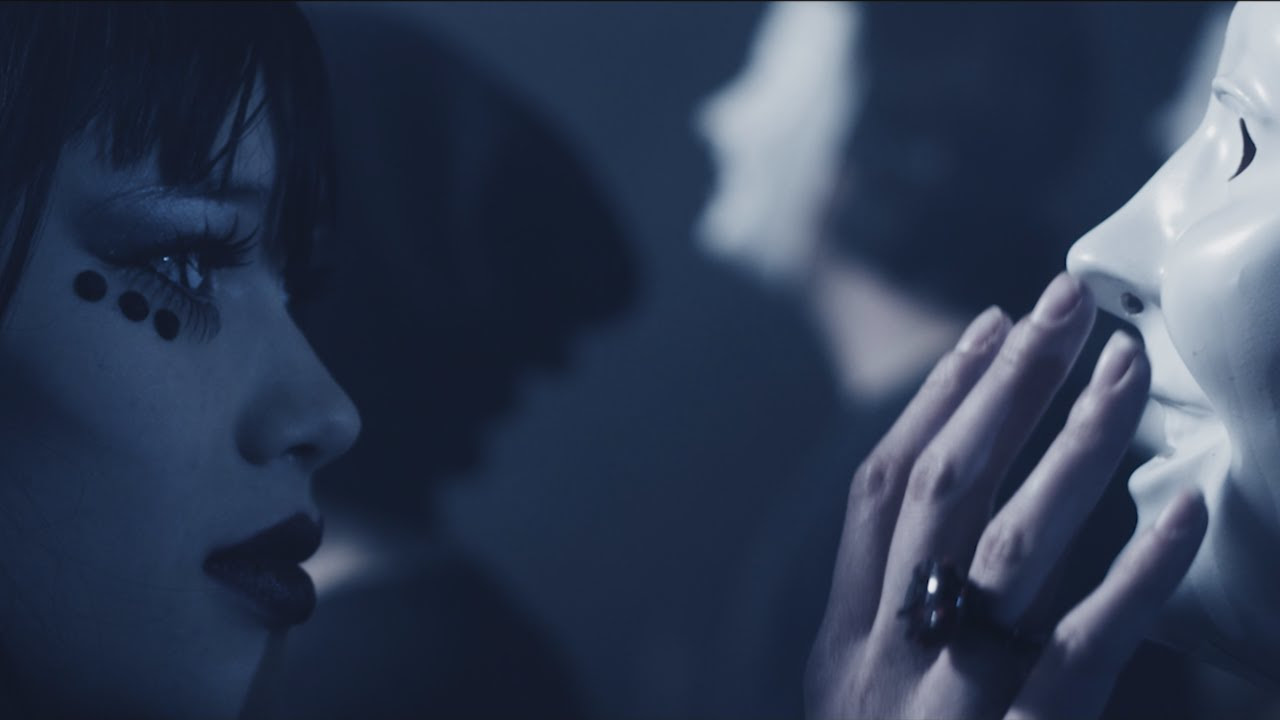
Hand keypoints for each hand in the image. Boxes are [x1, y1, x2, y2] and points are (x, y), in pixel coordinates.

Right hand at [805, 273, 1206, 719]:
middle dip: (1005, 386)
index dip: (935, 399)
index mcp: (843, 640)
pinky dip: (1135, 577)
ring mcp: (949, 699)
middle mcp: (886, 653)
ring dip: (1072, 446)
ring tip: (1125, 369)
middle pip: (943, 489)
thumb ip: (892, 632)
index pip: (881, 489)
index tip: (991, 327)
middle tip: (1065, 304)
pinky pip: (1083, 648)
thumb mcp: (857, 707)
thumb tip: (944, 535)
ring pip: (1009, 546)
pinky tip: (1182, 514)